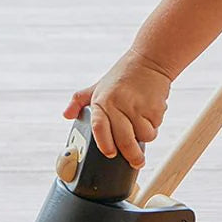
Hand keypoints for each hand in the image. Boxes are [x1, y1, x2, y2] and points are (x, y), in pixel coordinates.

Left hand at [62, 51, 170, 167]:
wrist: (150, 60)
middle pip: (124, 140)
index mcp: (102, 101)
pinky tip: (150, 113)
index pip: (99, 128)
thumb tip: (67, 115)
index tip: (111, 155)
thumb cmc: (123, 75)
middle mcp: (118, 104)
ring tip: (143, 124)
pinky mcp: (154, 107)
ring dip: (145, 136)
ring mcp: (137, 106)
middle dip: (131, 155)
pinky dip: (154, 125)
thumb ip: (79, 101)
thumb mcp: (98, 86)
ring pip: (143, 136)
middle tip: (136, 162)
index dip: (105, 144)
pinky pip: (155, 127)